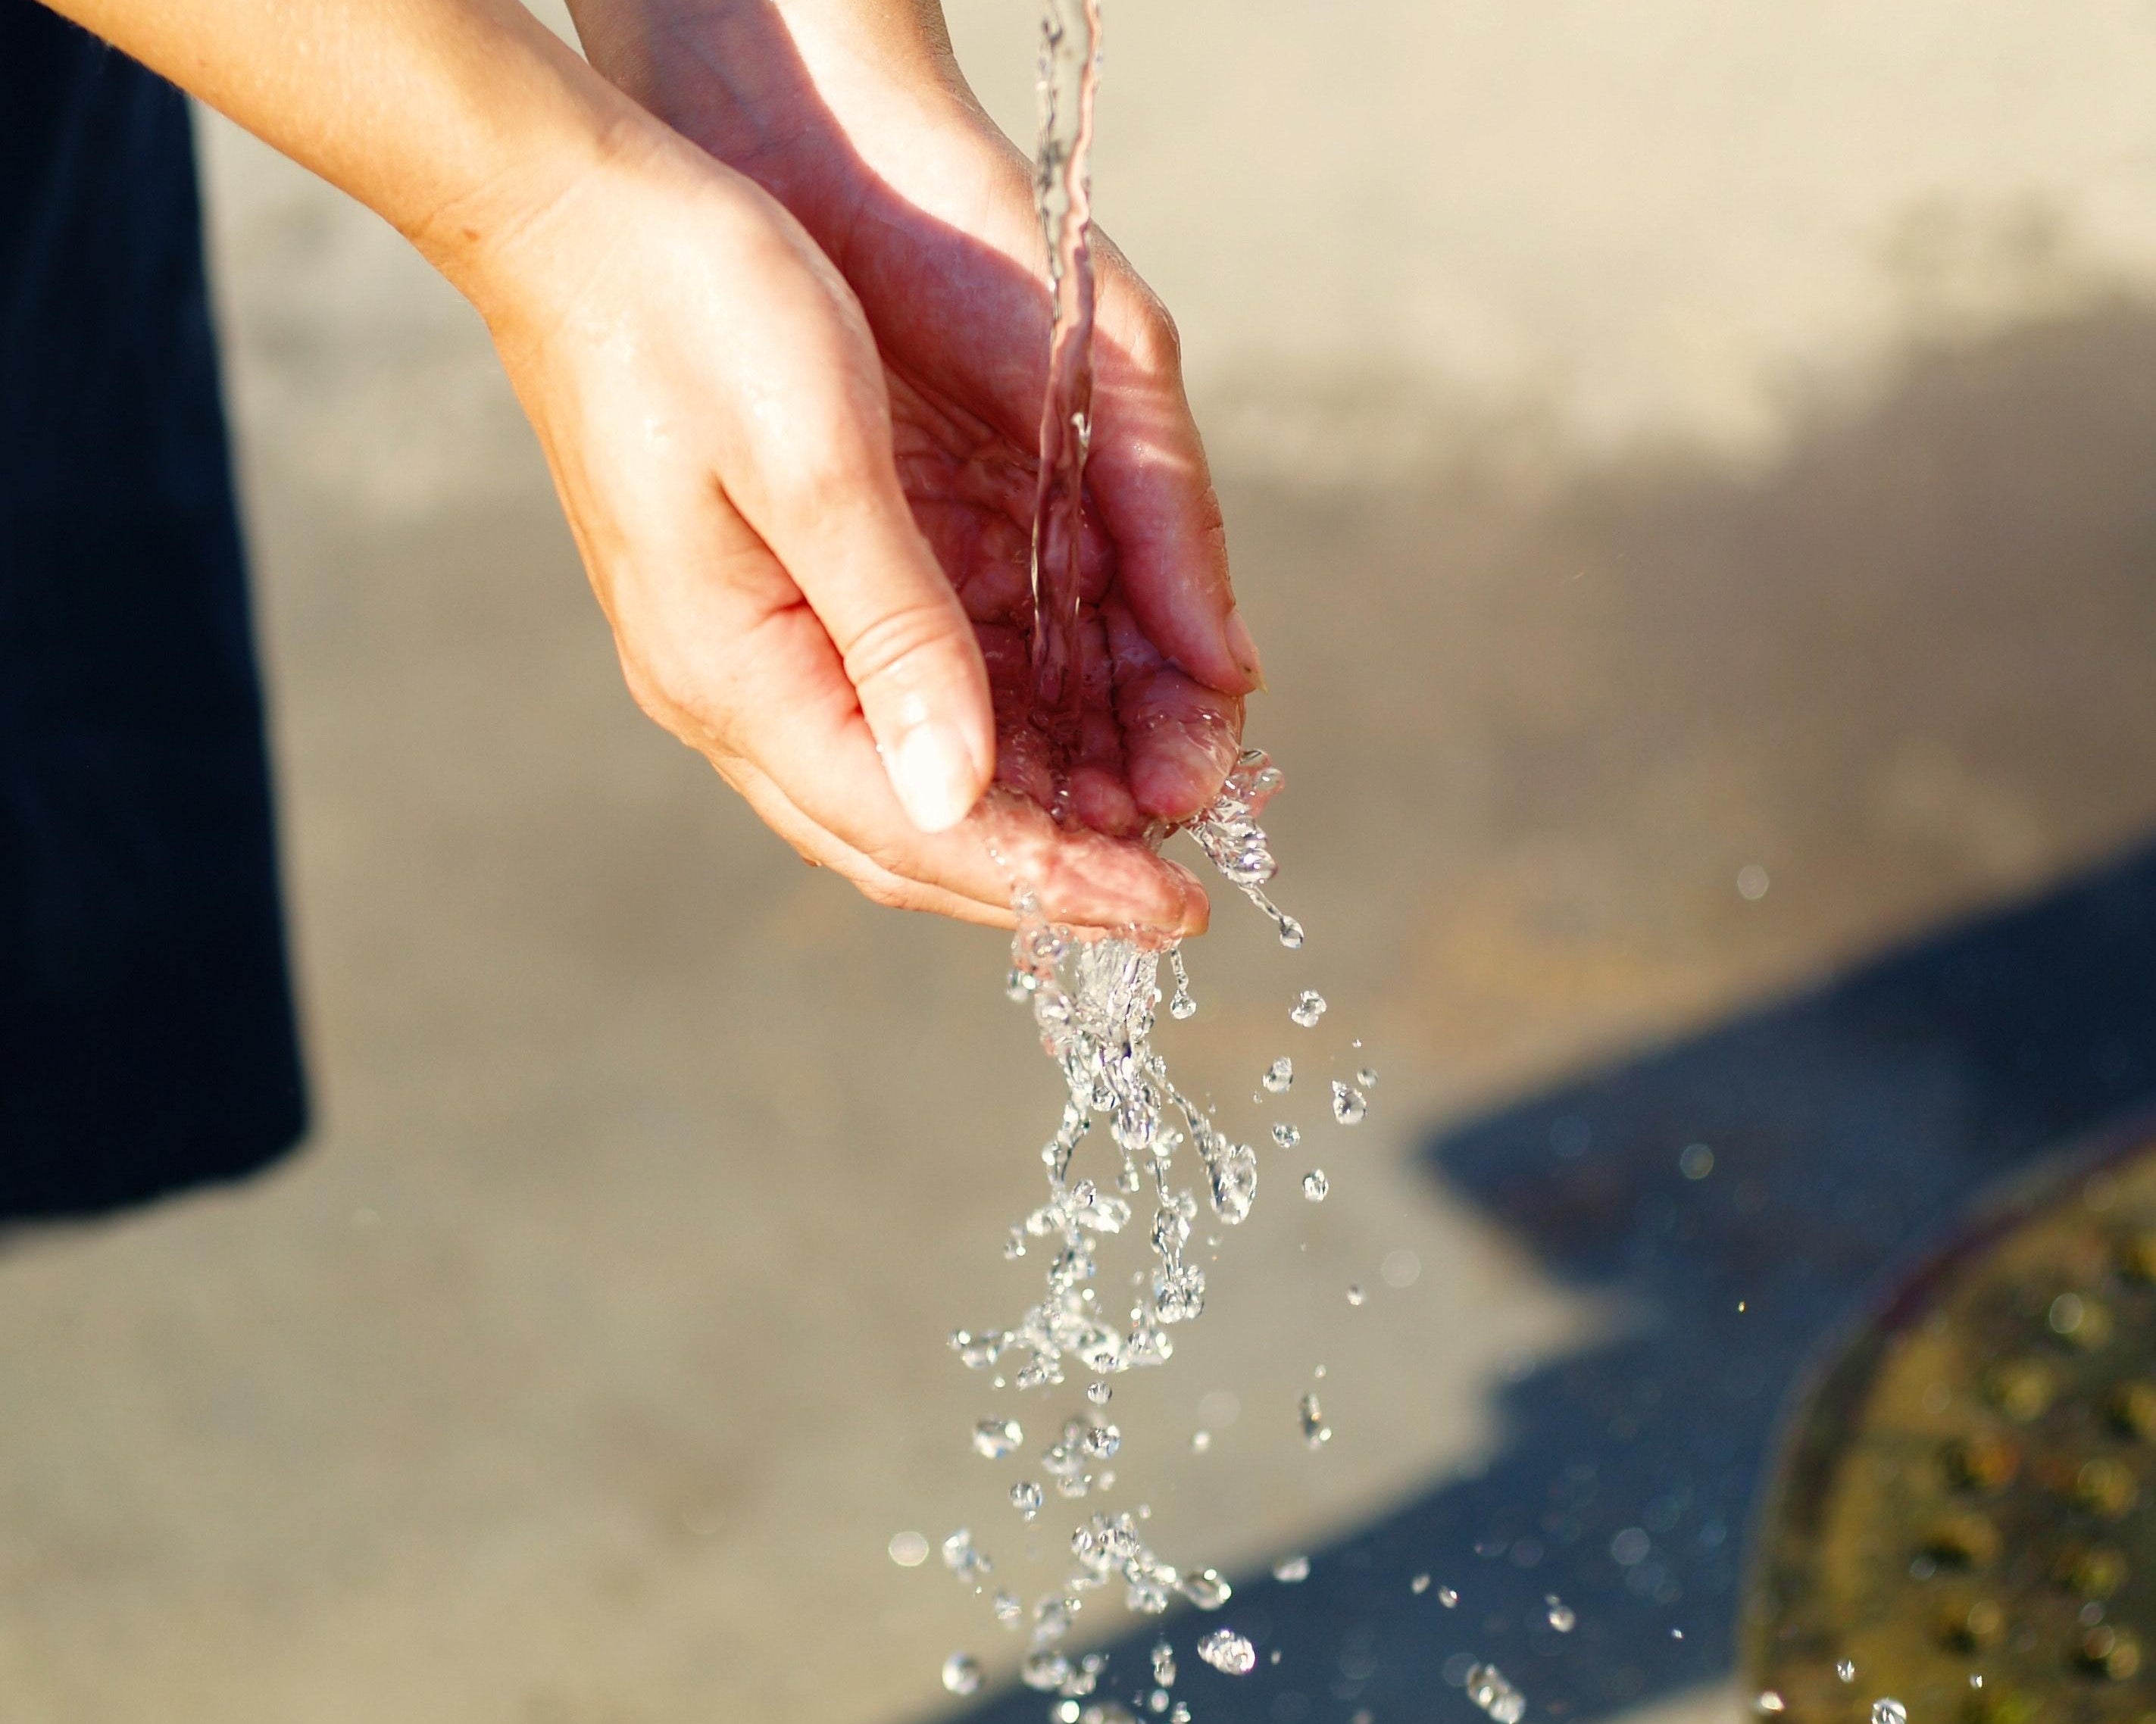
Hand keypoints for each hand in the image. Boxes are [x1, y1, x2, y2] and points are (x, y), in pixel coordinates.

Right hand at [564, 0, 1263, 924]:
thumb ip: (896, 635)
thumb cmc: (693, 307)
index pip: (914, 828)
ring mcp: (733, 653)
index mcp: (735, 671)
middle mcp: (727, 689)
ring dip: (1016, 822)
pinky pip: (878, 720)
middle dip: (1041, 878)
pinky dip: (975, 749)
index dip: (1050, 880)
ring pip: (891, 791)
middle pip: (902, 838)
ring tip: (1134, 832)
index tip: (1170, 912)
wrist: (573, 211)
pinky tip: (1053, 745)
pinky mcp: (758, 606)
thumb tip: (960, 795)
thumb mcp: (818, 465)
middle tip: (1168, 900)